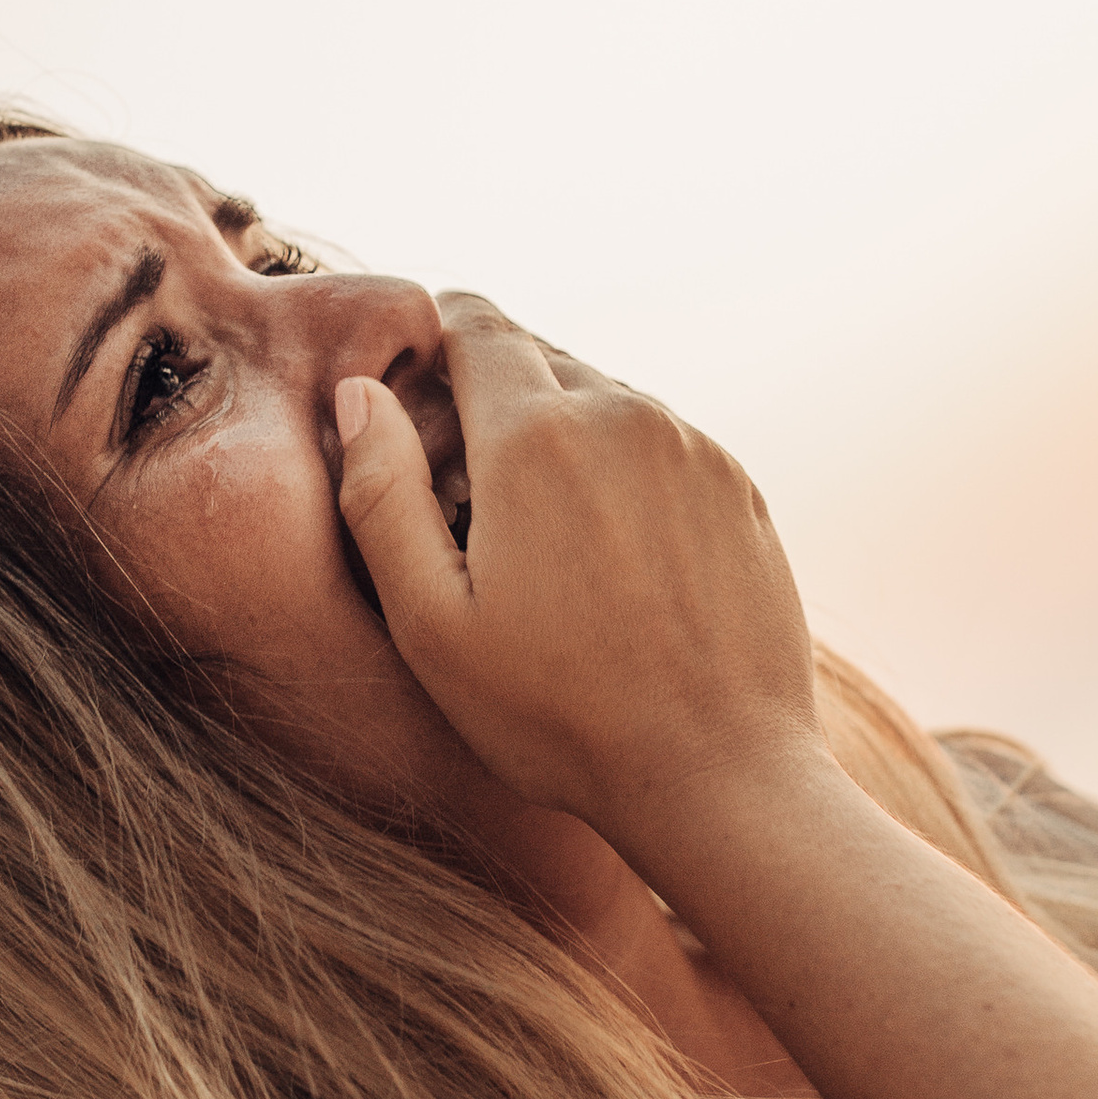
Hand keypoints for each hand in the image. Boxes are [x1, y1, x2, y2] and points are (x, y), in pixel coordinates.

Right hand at [335, 295, 820, 848]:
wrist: (719, 774)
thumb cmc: (558, 715)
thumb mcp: (431, 623)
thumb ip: (381, 494)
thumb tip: (360, 393)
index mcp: (536, 435)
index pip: (474, 324)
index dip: (435, 338)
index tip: (415, 382)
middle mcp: (623, 415)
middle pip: (538, 355)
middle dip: (493, 394)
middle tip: (465, 481)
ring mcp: (691, 448)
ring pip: (602, 398)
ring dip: (560, 434)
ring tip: (537, 530)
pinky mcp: (737, 486)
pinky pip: (658, 443)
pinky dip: (620, 469)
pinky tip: (607, 554)